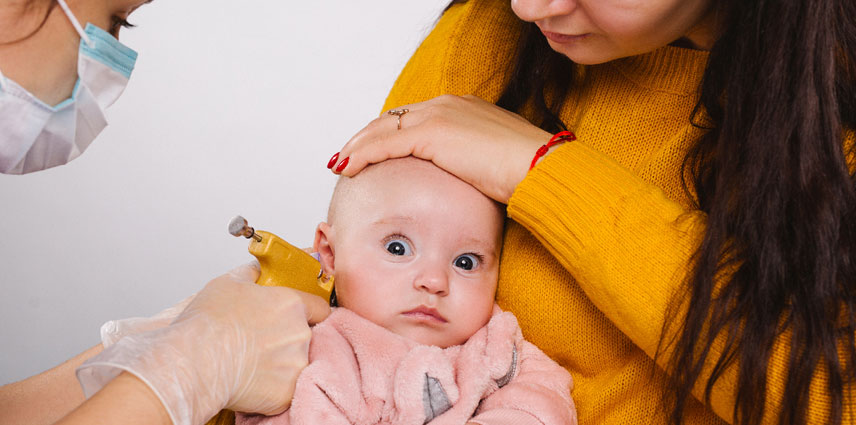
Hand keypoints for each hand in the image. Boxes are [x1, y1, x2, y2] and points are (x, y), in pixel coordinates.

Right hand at [76, 264, 331, 424]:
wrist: (194, 362)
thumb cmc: (207, 323)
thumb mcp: (228, 283)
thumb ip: (252, 274)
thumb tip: (258, 269)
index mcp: (291, 304)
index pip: (320, 308)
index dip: (311, 312)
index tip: (300, 317)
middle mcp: (300, 333)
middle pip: (307, 336)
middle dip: (289, 339)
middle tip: (262, 343)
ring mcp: (296, 364)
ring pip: (298, 363)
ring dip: (282, 363)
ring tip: (253, 363)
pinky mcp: (286, 392)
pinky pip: (287, 388)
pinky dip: (273, 387)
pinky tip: (252, 381)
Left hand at [333, 94, 552, 202]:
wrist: (539, 168)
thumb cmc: (525, 173)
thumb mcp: (491, 164)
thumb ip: (471, 165)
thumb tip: (464, 183)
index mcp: (461, 109)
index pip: (413, 118)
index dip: (389, 134)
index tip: (374, 150)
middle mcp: (446, 105)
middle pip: (392, 119)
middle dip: (367, 138)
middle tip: (347, 156)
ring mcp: (438, 116)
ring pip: (383, 129)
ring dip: (358, 146)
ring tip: (341, 163)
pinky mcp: (431, 133)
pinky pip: (385, 144)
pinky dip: (362, 155)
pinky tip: (347, 167)